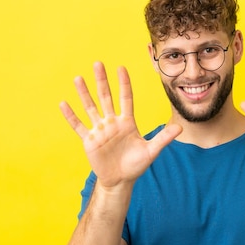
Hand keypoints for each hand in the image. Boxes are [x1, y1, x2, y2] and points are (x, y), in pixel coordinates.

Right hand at [60, 62, 181, 187]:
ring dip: (84, 93)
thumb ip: (163, 138)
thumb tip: (181, 128)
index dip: (124, 83)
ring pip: (90, 108)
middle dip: (102, 81)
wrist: (119, 180)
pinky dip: (71, 116)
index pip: (125, 98)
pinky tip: (63, 104)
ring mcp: (100, 130)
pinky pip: (79, 126)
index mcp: (127, 122)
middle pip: (106, 97)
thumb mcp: (151, 151)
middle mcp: (112, 122)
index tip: (121, 67)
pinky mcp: (89, 140)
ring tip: (77, 78)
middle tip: (98, 63)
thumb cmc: (136, 165)